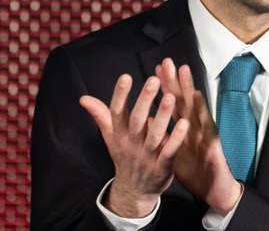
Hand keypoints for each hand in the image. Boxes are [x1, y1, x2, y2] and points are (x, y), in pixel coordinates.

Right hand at [79, 73, 188, 217]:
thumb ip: (101, 116)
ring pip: (155, 135)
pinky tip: (184, 122)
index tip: (125, 76)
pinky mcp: (162, 167)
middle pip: (137, 121)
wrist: (134, 192)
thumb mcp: (111, 138)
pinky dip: (177, 138)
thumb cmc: (125, 158)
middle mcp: (132, 144)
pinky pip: (169, 151)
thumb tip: (84, 98)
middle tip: (153, 80)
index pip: (117, 113)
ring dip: (162, 116)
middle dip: (144, 100)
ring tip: (170, 96)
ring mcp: (147, 156)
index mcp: (119, 135)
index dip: (120, 95)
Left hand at [156, 58, 242, 214]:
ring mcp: (204, 135)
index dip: (165, 87)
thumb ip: (164, 136)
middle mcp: (194, 128)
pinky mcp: (212, 145)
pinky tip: (197, 98)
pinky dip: (201, 111)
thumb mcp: (175, 153)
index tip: (156, 69)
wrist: (214, 191)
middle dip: (175, 80)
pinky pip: (206, 127)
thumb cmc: (196, 171)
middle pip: (183, 100)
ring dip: (189, 89)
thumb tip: (147, 122)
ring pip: (195, 109)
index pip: (173, 104)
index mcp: (184, 130)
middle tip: (166, 61)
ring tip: (182, 70)